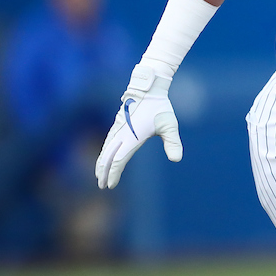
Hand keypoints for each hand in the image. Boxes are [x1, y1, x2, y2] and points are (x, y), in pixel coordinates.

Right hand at [95, 63, 182, 188]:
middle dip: (103, 172)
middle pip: (108, 156)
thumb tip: (176, 159)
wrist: (147, 88)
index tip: (111, 185)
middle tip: (102, 186)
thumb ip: (172, 142)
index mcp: (132, 136)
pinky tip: (104, 157)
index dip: (114, 173)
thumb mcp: (169, 125)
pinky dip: (104, 153)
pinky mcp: (118, 125)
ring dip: (101, 163)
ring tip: (99, 176)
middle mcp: (121, 133)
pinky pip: (107, 142)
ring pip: (106, 149)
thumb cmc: (160, 107)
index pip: (119, 159)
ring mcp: (118, 128)